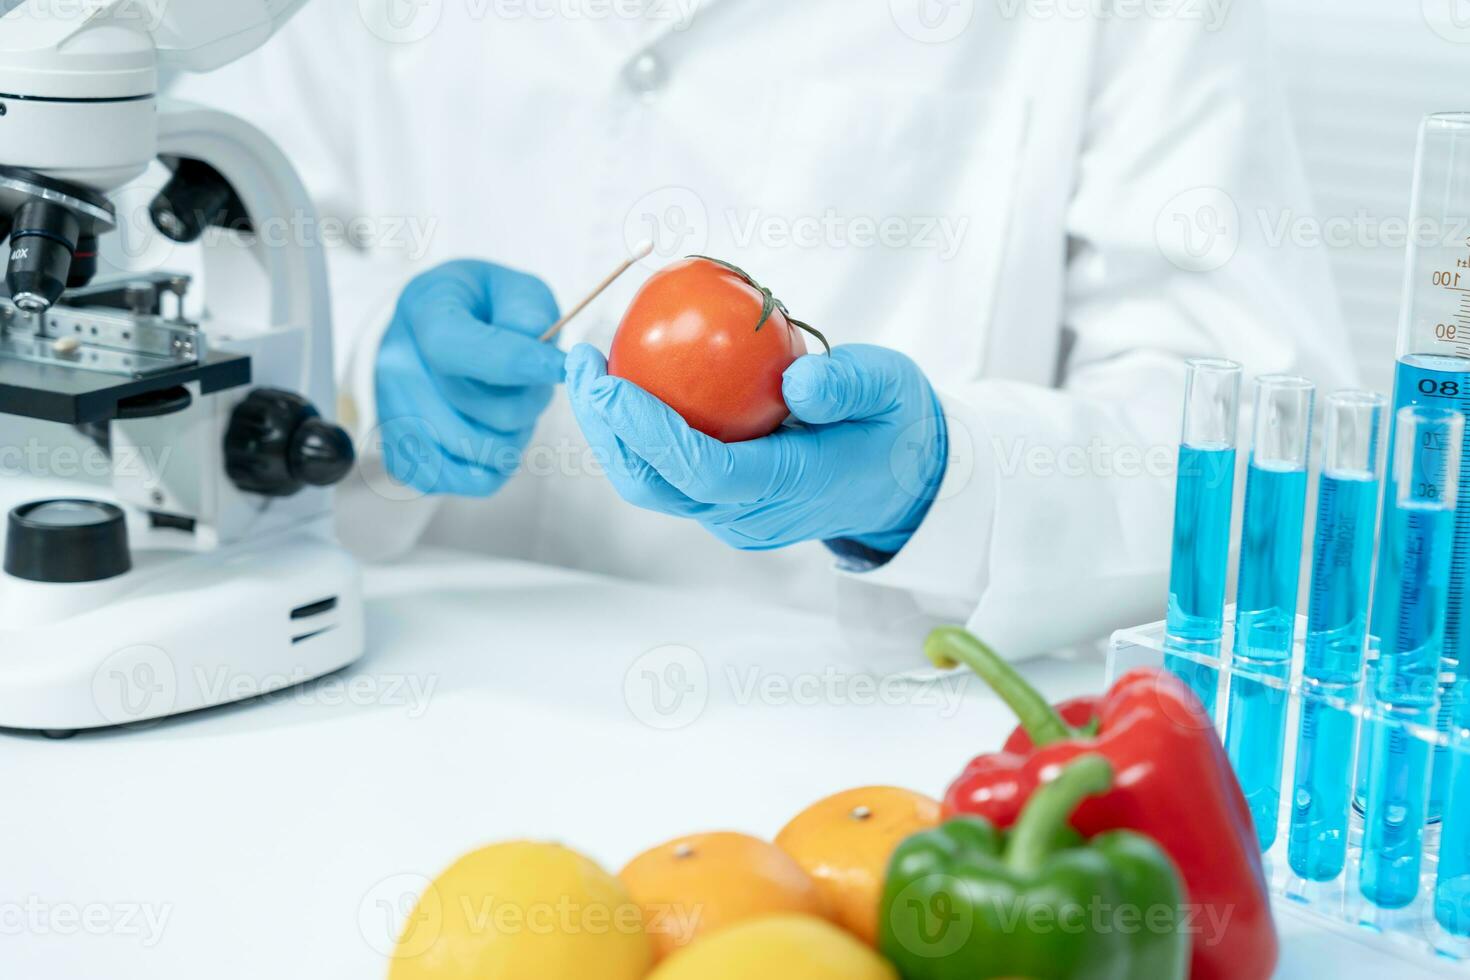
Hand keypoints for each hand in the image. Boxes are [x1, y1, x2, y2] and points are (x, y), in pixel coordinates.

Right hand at [375, 260, 562, 495]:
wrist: (429, 330)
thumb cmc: (479, 307)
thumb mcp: (510, 286)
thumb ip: (529, 309)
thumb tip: (538, 354)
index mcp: (423, 312)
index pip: (458, 347)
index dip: (518, 362)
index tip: (562, 366)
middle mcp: (397, 366)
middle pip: (491, 413)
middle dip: (533, 400)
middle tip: (534, 380)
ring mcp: (394, 414)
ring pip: (484, 453)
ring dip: (517, 434)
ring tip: (512, 405)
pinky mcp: (400, 455)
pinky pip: (467, 481)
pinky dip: (494, 465)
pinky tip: (492, 433)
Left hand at [566, 343, 947, 553]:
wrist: (905, 483)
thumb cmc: (895, 426)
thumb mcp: (891, 388)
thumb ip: (849, 384)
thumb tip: (795, 382)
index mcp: (791, 486)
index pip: (703, 469)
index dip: (648, 431)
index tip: (610, 382)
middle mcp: (751, 515)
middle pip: (657, 485)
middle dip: (606, 429)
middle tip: (582, 362)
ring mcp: (734, 520)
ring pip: (653, 487)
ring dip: (611, 434)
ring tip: (589, 371)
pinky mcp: (724, 511)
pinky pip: (667, 478)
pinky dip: (636, 437)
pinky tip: (623, 386)